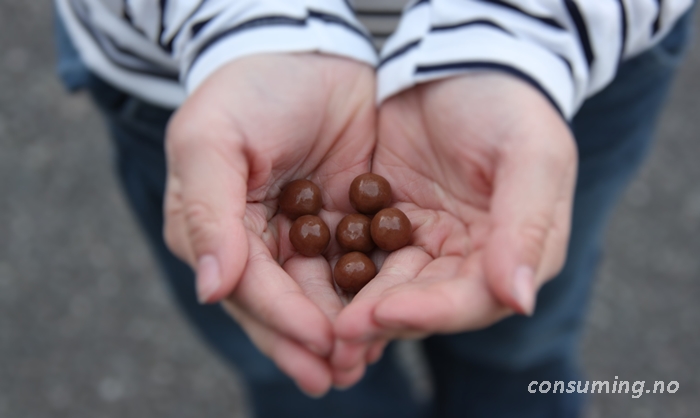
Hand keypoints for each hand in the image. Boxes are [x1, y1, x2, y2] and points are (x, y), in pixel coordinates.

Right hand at [163, 53, 375, 395]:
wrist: (306, 50)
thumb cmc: (248, 90)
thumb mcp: (212, 140)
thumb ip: (207, 214)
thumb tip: (211, 290)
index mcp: (215, 228)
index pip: (248, 284)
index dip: (280, 318)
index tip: (318, 344)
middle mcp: (256, 241)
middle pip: (282, 302)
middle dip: (309, 340)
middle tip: (339, 376)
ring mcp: (300, 234)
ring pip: (320, 293)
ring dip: (341, 329)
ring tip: (364, 362)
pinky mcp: (342, 221)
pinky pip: (354, 266)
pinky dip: (367, 295)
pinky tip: (387, 321)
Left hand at [332, 72, 577, 382]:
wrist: (460, 63)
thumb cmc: (508, 106)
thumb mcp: (531, 156)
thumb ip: (526, 226)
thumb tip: (519, 301)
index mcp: (514, 254)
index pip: (474, 299)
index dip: (431, 312)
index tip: (382, 313)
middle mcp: (470, 260)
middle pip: (425, 302)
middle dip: (382, 318)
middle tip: (336, 333)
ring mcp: (427, 243)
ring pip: (389, 285)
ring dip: (355, 306)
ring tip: (316, 323)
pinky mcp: (391, 223)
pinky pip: (363, 253)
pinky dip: (339, 271)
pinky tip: (305, 285)